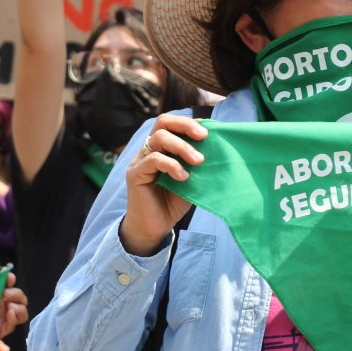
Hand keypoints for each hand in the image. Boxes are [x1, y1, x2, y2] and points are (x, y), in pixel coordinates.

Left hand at [0, 273, 27, 340]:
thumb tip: (4, 269)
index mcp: (0, 295)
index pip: (11, 285)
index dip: (12, 281)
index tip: (9, 278)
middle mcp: (5, 306)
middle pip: (21, 298)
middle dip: (16, 294)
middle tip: (6, 294)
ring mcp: (5, 318)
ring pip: (23, 313)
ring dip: (18, 307)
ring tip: (9, 306)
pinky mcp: (2, 330)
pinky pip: (13, 325)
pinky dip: (13, 318)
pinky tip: (9, 313)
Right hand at [120, 114, 206, 255]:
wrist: (154, 228)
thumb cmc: (172, 203)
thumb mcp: (190, 179)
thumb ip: (196, 163)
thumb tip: (216, 146)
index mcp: (161, 148)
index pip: (173, 123)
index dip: (191, 123)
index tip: (211, 132)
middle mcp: (148, 149)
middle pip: (163, 121)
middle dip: (185, 125)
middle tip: (204, 137)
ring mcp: (140, 160)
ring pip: (159, 138)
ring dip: (182, 147)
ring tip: (198, 161)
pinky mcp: (135, 174)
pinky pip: (154, 159)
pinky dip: (172, 165)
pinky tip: (184, 177)